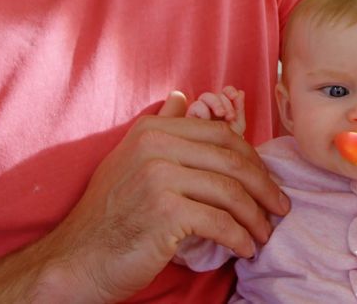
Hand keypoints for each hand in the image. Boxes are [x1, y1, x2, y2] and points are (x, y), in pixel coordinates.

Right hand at [41, 91, 285, 300]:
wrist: (76, 260)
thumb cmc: (109, 216)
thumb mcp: (130, 161)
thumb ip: (161, 128)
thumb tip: (182, 96)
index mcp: (152, 130)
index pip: (222, 136)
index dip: (252, 160)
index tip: (266, 182)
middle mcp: (155, 146)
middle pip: (232, 161)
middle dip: (264, 187)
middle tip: (280, 207)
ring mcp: (159, 177)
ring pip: (231, 192)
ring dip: (256, 217)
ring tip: (265, 234)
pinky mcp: (165, 211)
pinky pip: (220, 222)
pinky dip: (239, 238)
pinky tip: (245, 249)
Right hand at [184, 85, 246, 135]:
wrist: (220, 157)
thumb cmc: (229, 141)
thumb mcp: (238, 124)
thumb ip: (239, 108)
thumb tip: (241, 92)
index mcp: (222, 106)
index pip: (224, 91)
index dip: (230, 91)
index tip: (235, 96)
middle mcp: (210, 106)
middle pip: (216, 93)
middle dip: (225, 102)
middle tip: (231, 116)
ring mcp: (199, 111)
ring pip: (205, 97)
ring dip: (216, 103)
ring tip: (222, 114)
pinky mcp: (189, 118)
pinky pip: (196, 106)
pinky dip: (204, 110)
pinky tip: (209, 122)